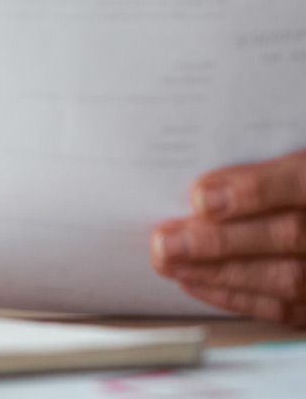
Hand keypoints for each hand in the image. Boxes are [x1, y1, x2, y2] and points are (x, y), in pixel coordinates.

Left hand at [152, 149, 305, 325]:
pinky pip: (287, 307)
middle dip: (221, 242)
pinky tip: (194, 282)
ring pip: (288, 277)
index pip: (301, 181)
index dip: (253, 190)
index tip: (201, 195)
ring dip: (219, 273)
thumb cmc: (290, 170)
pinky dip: (236, 297)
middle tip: (165, 242)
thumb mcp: (287, 149)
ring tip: (168, 262)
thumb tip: (199, 175)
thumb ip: (255, 162)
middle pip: (290, 235)